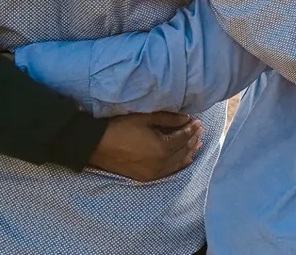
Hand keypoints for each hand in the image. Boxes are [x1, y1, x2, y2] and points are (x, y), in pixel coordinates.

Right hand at [88, 111, 202, 181]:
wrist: (97, 146)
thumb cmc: (121, 128)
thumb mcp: (146, 118)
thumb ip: (169, 118)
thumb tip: (187, 118)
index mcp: (162, 148)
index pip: (184, 137)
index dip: (192, 128)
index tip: (197, 121)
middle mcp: (161, 163)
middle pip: (183, 150)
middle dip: (193, 139)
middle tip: (199, 131)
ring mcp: (154, 173)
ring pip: (178, 163)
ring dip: (189, 152)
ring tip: (196, 144)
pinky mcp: (146, 177)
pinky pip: (169, 172)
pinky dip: (180, 165)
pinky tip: (185, 160)